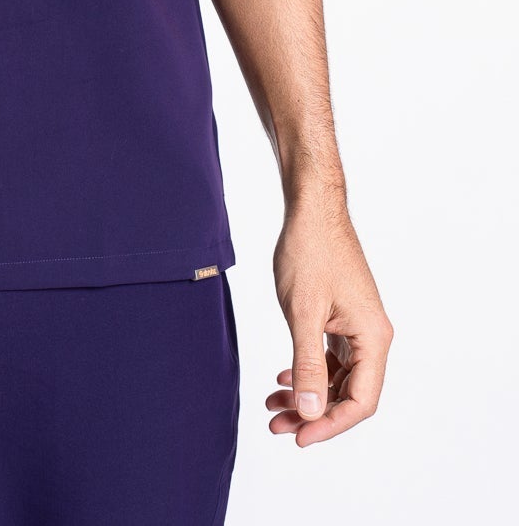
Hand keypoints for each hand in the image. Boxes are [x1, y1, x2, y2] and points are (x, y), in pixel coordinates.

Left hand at [268, 193, 393, 447]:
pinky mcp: (342, 317)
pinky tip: (282, 376)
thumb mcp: (303, 313)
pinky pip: (329, 357)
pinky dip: (306, 370)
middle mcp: (371, 336)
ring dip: (306, 393)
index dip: (329, 425)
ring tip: (272, 405)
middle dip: (312, 413)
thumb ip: (308, 365)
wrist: (311, 208)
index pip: (360, 402)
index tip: (297, 437)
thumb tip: (311, 413)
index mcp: (372, 338)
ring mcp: (357, 327)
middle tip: (275, 425)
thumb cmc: (309, 251)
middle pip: (347, 394)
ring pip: (336, 377)